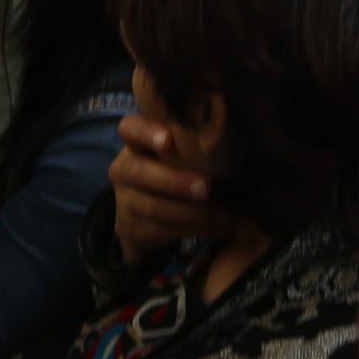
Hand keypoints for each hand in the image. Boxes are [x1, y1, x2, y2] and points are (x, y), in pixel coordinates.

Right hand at [110, 111, 229, 261]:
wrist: (142, 219)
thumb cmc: (170, 174)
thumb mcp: (174, 156)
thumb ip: (191, 147)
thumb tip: (235, 147)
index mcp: (135, 145)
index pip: (129, 129)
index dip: (146, 132)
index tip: (168, 140)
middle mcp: (123, 170)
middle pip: (139, 172)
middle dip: (175, 181)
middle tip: (207, 188)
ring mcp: (125, 201)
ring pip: (153, 206)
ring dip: (191, 212)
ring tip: (222, 215)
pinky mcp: (133, 228)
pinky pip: (161, 230)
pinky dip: (194, 229)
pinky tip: (217, 228)